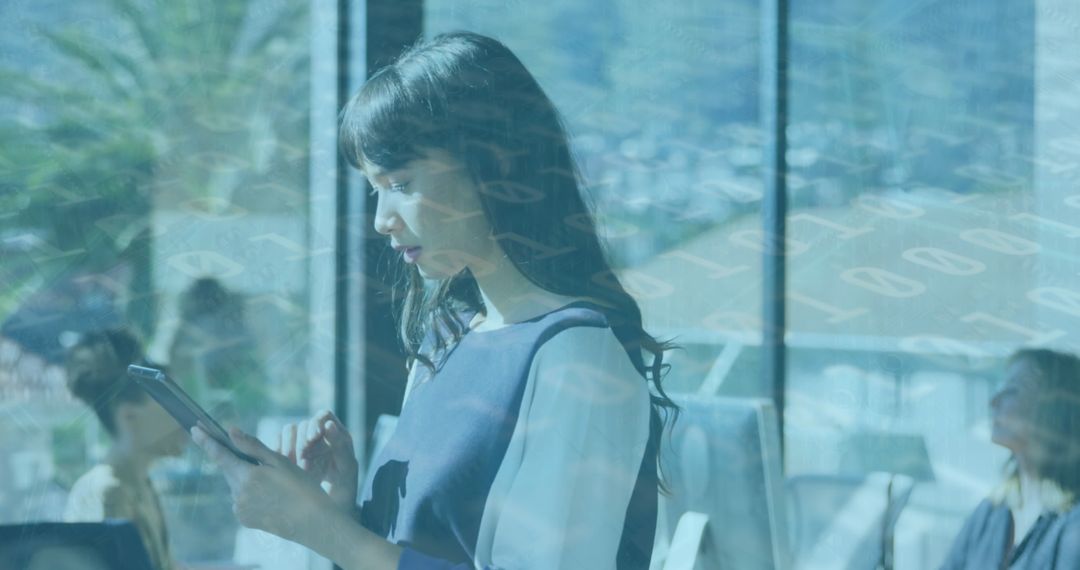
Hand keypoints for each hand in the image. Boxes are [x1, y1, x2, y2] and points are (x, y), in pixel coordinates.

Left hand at [191, 424, 338, 543]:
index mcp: (248, 476)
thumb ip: (252, 446)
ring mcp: (240, 509)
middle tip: (254, 458)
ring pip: (236, 484)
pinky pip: (241, 499)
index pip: (220, 454)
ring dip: (245, 477)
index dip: (206, 441)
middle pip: (229, 469)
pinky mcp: (245, 519)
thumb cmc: (301, 488)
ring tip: (272, 482)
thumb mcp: (280, 462)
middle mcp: (239, 494)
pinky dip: (249, 493)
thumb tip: (231, 431)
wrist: (313, 522)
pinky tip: (269, 495)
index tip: (195, 428)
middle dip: (234, 460)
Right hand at [275, 410, 359, 509]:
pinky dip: (277, 455)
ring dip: (289, 448)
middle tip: (304, 462)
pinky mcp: (284, 459)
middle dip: (301, 441)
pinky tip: (285, 471)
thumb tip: (329, 424)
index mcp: (335, 436)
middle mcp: (317, 438)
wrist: (330, 515)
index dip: (316, 423)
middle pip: (302, 425)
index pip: (323, 416)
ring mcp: (300, 448)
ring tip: (297, 468)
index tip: (314, 437)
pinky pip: (276, 447)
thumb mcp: (347, 468)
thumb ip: (341, 445)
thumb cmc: (344, 491)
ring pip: (287, 433)